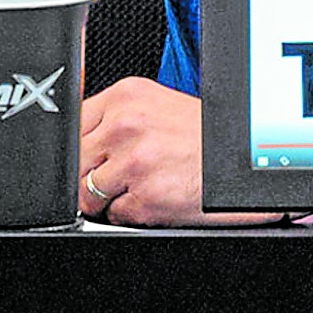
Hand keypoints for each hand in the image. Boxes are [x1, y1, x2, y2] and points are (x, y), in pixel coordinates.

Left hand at [77, 77, 281, 227]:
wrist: (239, 160)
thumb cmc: (200, 136)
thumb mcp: (154, 106)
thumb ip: (113, 116)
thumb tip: (75, 130)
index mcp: (126, 96)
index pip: (73, 126)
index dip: (84, 147)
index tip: (96, 155)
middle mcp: (126, 125)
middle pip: (77, 162)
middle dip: (94, 174)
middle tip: (124, 173)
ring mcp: (135, 162)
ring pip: (88, 194)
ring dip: (111, 197)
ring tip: (142, 184)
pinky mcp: (145, 198)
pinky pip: (113, 216)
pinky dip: (131, 213)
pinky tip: (155, 196)